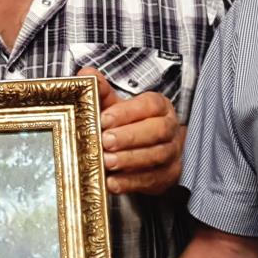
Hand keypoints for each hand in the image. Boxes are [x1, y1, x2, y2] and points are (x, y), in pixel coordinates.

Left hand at [78, 67, 181, 195]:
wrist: (149, 150)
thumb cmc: (129, 124)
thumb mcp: (116, 106)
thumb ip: (102, 91)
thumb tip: (86, 75)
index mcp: (159, 107)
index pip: (149, 105)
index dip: (127, 113)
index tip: (103, 119)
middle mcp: (170, 128)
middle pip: (157, 130)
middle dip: (129, 137)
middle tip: (105, 142)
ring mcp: (171, 153)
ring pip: (156, 156)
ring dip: (129, 160)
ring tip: (106, 162)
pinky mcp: (167, 176)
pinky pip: (151, 180)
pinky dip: (130, 182)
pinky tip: (112, 183)